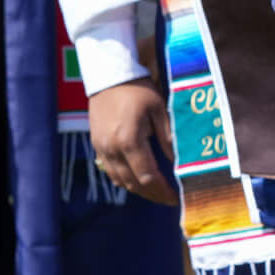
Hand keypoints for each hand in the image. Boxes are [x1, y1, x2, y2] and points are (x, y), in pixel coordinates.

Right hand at [87, 79, 176, 204]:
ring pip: (120, 180)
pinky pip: (110, 171)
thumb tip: (178, 162)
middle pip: (133, 184)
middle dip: (152, 194)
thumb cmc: (138, 89)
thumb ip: (168, 137)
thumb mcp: (159, 108)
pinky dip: (124, 180)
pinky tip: (137, 179)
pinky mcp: (96, 145)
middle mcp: (112, 150)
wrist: (108, 75)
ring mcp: (101, 149)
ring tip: (156, 191)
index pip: (148, 177)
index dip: (162, 191)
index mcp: (130, 141)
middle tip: (168, 199)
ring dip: (138, 189)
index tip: (176, 197)